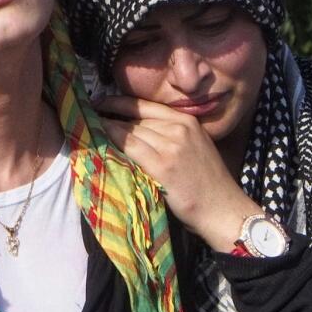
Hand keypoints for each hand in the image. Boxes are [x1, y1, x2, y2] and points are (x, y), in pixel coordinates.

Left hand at [96, 95, 260, 251]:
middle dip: (110, 114)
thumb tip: (137, 131)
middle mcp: (179, 128)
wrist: (223, 209)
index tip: (100, 102)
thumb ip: (171, 136)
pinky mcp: (163, 165)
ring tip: (88, 126)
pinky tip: (100, 137)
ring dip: (107, 127)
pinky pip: (131, 146)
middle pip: (136, 117)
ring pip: (131, 129)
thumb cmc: (208, 185)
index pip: (146, 105)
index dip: (119, 102)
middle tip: (88, 114)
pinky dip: (113, 139)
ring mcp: (171, 145)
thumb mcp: (194, 148)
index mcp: (187, 121)